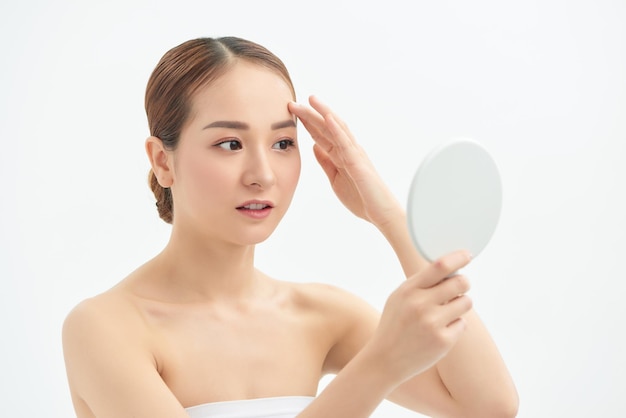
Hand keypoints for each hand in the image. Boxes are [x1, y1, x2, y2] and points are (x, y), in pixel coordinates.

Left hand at [288, 96, 401, 227]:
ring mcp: (354, 154)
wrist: (380, 212)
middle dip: (310, 114)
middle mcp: (348, 150)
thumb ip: (326, 162)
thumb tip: (315, 147)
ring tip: (311, 100)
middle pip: (327, 127)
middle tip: (293, 102)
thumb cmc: (361, 197)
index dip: (307, 122)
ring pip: (337, 128)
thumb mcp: (335, 178)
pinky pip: (345, 143)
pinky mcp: (358, 162)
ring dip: (324, 113)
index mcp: (341, 155)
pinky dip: (336, 129)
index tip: (292, 112)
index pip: (321, 134)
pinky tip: (328, 118)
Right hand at [371, 250, 472, 383]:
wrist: (385, 359)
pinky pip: (463, 323)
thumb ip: (420, 283)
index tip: (467, 254)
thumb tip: (450, 268)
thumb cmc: (394, 324)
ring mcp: (433, 324)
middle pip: (461, 282)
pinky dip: (455, 325)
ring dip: (461, 304)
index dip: (458, 257)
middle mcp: (421, 305)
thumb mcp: (398, 298)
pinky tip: (440, 331)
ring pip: (466, 302)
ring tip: (447, 312)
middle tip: (461, 286)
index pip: (440, 266)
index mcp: (408, 290)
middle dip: (464, 282)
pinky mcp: (443, 341)